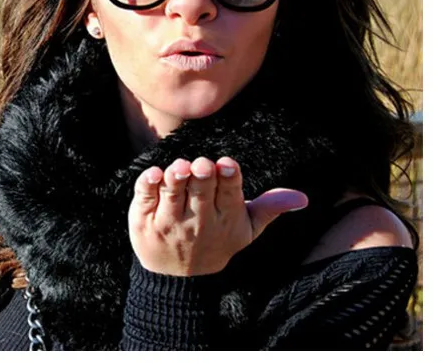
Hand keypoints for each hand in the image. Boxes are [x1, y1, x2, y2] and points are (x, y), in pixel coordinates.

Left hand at [127, 156, 307, 275]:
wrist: (178, 280)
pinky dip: (147, 185)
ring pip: (172, 193)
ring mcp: (168, 221)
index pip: (229, 194)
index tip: (226, 164)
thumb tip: (302, 197)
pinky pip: (144, 198)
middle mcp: (197, 220)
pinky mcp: (143, 220)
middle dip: (202, 175)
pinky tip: (154, 174)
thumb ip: (270, 209)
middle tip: (202, 164)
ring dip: (175, 178)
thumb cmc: (216, 242)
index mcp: (226, 218)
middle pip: (200, 190)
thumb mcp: (246, 230)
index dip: (228, 177)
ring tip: (179, 168)